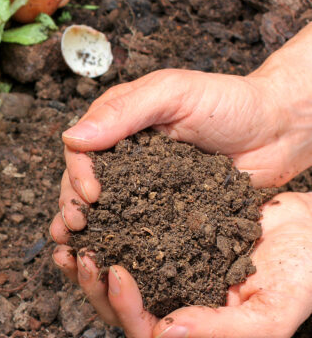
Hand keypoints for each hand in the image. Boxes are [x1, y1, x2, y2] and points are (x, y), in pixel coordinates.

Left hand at [52, 192, 311, 337]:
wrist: (310, 226)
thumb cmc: (302, 273)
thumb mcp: (273, 309)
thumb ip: (224, 329)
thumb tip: (165, 334)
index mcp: (193, 328)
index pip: (145, 330)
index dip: (124, 307)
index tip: (115, 271)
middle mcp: (172, 303)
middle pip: (117, 306)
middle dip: (92, 284)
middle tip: (81, 253)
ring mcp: (164, 272)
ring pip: (113, 274)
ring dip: (88, 258)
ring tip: (70, 235)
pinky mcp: (161, 239)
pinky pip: (124, 238)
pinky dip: (104, 227)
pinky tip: (92, 209)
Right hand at [54, 23, 311, 234]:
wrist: (280, 130)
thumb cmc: (230, 101)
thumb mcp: (173, 93)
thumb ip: (124, 112)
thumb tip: (72, 137)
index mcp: (118, 124)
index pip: (81, 150)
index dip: (77, 173)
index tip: (90, 194)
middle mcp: (125, 156)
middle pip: (83, 183)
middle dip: (73, 206)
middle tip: (75, 227)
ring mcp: (144, 185)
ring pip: (105, 209)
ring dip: (88, 229)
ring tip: (78, 250)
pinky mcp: (165, 210)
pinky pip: (138, 227)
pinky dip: (121, 242)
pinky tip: (111, 259)